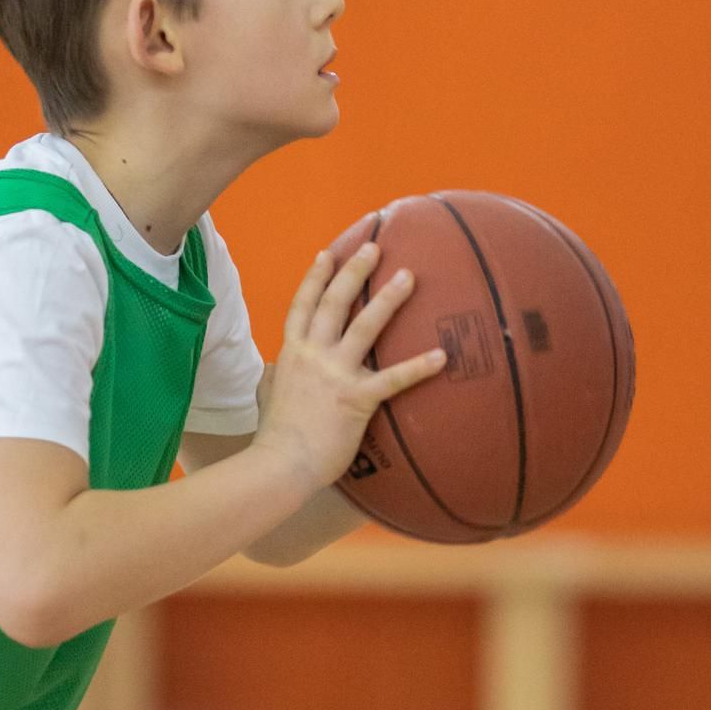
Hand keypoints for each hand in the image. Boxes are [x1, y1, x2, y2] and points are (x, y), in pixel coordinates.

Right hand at [255, 242, 446, 494]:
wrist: (280, 463)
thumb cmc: (276, 435)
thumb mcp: (269, 394)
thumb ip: (276, 375)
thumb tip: (275, 368)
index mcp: (292, 352)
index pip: (302, 305)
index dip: (315, 277)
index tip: (328, 253)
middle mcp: (313, 355)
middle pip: (334, 302)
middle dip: (354, 270)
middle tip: (375, 246)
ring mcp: (334, 374)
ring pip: (364, 326)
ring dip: (388, 299)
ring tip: (408, 276)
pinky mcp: (356, 399)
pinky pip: (393, 379)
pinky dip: (418, 367)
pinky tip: (441, 356)